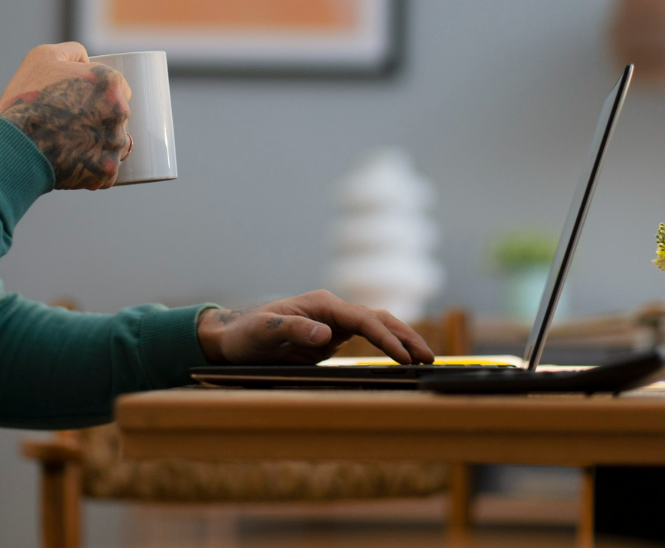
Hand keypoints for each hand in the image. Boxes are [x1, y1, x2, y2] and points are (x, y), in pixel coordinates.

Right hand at [0, 42, 131, 189]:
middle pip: (116, 117)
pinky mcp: (107, 171)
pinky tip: (70, 162)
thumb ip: (72, 52)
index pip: (118, 89)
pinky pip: (106, 172)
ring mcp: (115, 143)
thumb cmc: (24, 98)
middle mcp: (120, 112)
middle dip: (98, 121)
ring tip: (67, 145)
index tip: (76, 103)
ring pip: (113, 145)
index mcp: (110, 82)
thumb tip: (87, 60)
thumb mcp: (42, 56)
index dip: (96, 95)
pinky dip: (91, 170)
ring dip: (96, 146)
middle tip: (68, 125)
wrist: (10, 143)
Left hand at [196, 290, 433, 365]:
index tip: (402, 357)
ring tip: (425, 359)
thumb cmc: (247, 335)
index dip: (384, 337)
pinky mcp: (333, 337)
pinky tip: (403, 359)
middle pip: (378, 318)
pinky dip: (388, 346)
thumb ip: (292, 330)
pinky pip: (368, 338)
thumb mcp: (263, 333)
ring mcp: (334, 322)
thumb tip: (325, 334)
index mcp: (321, 304)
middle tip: (429, 358)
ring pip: (378, 325)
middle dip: (405, 336)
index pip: (362, 319)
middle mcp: (332, 310)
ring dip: (402, 339)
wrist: (235, 339)